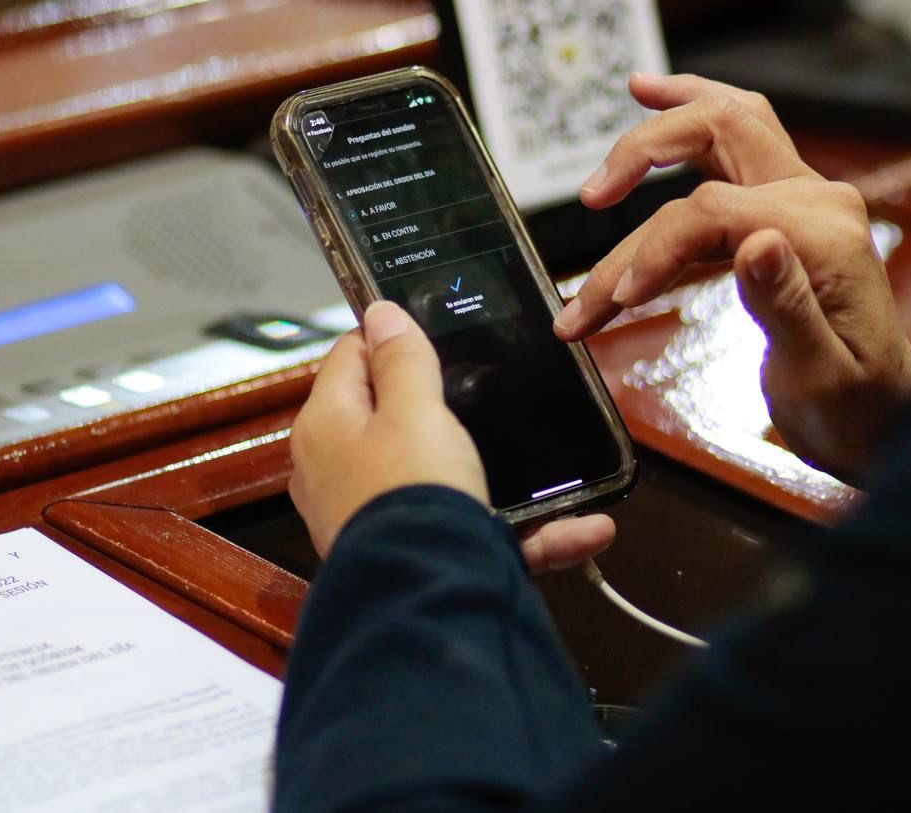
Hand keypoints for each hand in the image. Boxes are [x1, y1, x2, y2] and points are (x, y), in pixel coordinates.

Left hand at [289, 301, 615, 566]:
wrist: (427, 598)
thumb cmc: (413, 494)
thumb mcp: (416, 410)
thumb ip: (403, 359)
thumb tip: (380, 312)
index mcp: (327, 424)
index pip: (350, 356)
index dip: (392, 338)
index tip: (436, 334)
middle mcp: (339, 470)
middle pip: (395, 415)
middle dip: (449, 407)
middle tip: (491, 393)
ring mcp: (376, 515)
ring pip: (448, 478)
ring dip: (503, 474)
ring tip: (554, 474)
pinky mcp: (418, 552)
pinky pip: (477, 530)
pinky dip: (527, 529)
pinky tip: (583, 529)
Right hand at [554, 73, 910, 482]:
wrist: (884, 417)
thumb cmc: (854, 406)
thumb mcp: (820, 374)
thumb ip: (788, 305)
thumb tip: (755, 244)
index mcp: (824, 235)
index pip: (711, 210)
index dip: (653, 249)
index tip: (614, 299)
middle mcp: (817, 201)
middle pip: (723, 128)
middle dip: (646, 151)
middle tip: (593, 194)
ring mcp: (804, 201)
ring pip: (731, 125)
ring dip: (673, 118)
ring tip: (634, 89)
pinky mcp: (787, 216)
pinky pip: (734, 156)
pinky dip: (689, 142)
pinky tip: (661, 122)